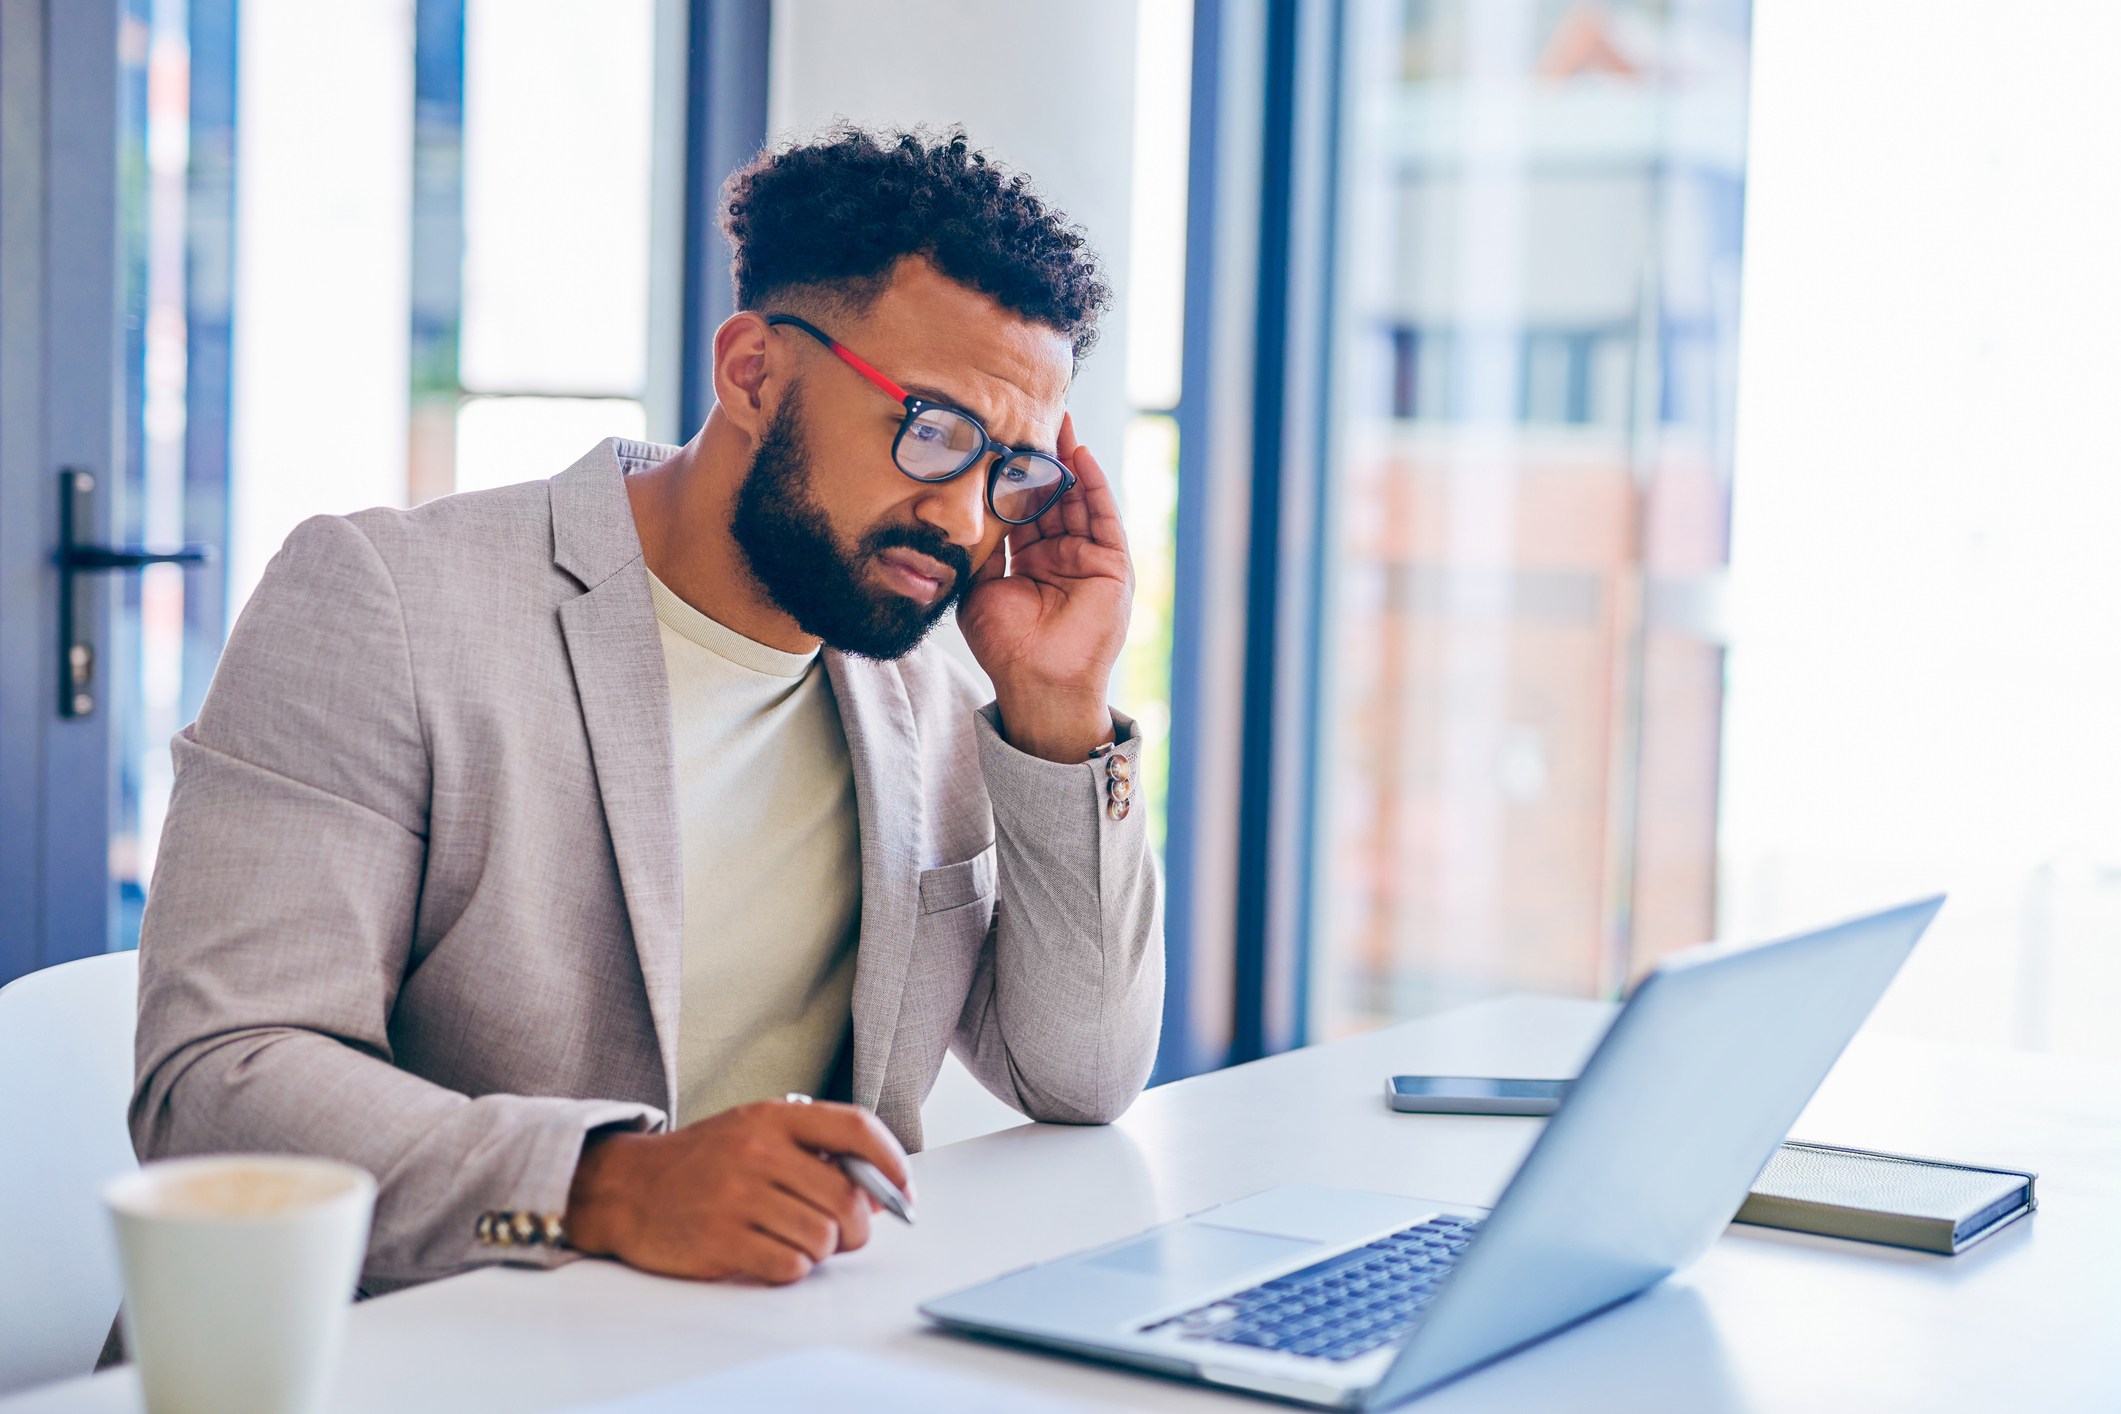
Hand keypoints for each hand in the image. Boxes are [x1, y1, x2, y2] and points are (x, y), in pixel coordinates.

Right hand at [564, 1099, 913, 1283]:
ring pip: (823, 1237)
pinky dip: (793, 1268)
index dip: (891, 1161)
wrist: (624, 1188)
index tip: (903, 1190)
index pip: (855, 1127)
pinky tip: (772, 1255)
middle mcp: (757, 1153)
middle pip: (846, 1198)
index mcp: (772, 1118)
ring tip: (796, 1240)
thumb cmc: (701, 1163)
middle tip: (845, 1234)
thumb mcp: (753, 1132)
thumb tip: (878, 1191)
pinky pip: (791, 1266)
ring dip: (821, 1250)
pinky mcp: (721, 1241)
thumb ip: (812, 1149)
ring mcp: (738, 1197)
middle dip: (858, 1226)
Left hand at [957, 414, 1131, 762]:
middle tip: (1029, 412)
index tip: (998, 436)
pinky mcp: (1112, 564)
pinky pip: (1103, 515)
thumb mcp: (979, 586)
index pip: (1021, 505)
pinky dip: (1092, 484)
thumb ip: (979, 548)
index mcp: (1029, 560)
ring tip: (1056, 418)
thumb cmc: (1004, 646)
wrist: (1036, 683)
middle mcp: (1060, 554)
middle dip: (1042, 455)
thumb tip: (964, 510)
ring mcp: (1087, 557)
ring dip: (1068, 458)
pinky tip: (1079, 453)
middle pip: (1052, 493)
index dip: (1011, 472)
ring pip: (1078, 496)